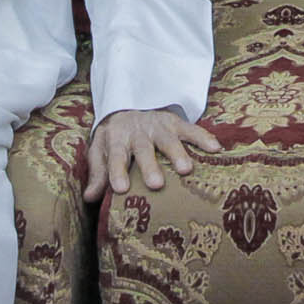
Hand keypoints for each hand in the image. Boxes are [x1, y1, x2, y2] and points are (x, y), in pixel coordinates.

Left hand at [83, 107, 223, 201]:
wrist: (129, 105)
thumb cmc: (116, 138)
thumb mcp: (101, 150)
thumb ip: (98, 173)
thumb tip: (89, 198)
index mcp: (117, 139)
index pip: (115, 156)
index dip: (117, 171)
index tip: (120, 189)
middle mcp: (138, 131)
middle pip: (143, 149)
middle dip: (150, 166)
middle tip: (156, 184)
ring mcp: (158, 126)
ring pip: (168, 139)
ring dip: (177, 153)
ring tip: (186, 170)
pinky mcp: (175, 122)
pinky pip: (191, 129)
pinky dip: (203, 137)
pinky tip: (215, 149)